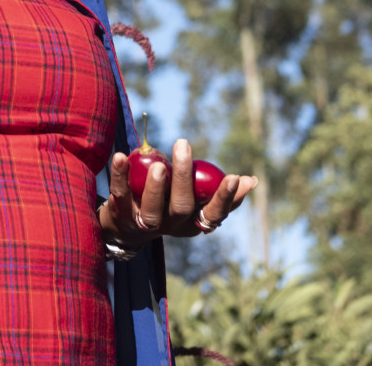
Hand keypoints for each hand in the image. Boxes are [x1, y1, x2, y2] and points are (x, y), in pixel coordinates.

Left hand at [98, 138, 257, 245]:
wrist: (124, 227)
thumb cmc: (168, 204)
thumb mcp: (194, 199)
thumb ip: (216, 189)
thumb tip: (251, 180)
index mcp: (193, 221)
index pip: (214, 215)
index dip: (225, 198)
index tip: (234, 177)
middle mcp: (171, 225)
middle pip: (181, 207)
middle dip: (184, 177)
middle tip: (183, 144)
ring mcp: (145, 222)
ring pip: (152, 210)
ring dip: (156, 187)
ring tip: (158, 165)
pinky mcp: (121, 213)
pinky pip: (120, 193)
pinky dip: (120, 175)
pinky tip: (121, 156)